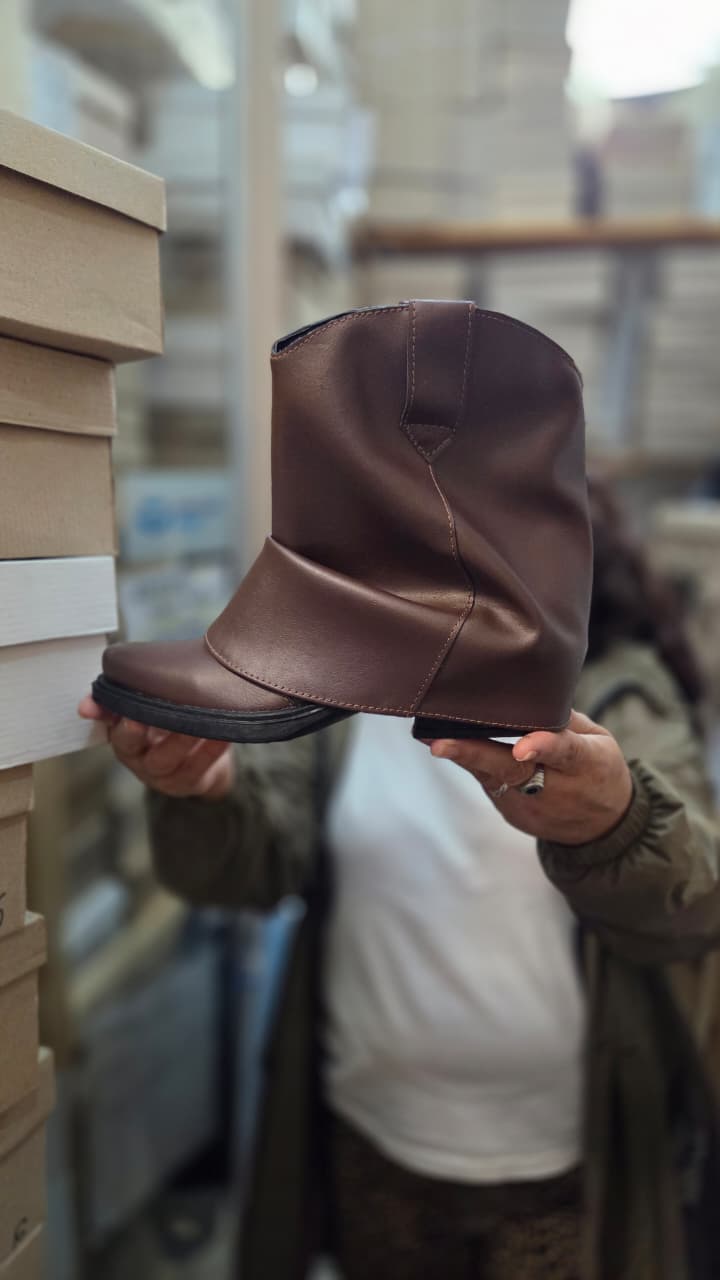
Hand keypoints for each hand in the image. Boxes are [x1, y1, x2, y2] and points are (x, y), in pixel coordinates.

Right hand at [78, 695, 234, 799]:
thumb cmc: (166, 728)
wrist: (200, 759)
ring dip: (179, 738)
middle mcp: (138, 759)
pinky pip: (198, 767)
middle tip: (147, 712)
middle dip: (136, 730)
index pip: (110, 726)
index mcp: (123, 739)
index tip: (119, 708)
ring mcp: (163, 775)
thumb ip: (117, 704)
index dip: (109, 717)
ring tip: (193, 718)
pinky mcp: (189, 782)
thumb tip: (85, 706)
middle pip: (131, 746)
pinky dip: (210, 750)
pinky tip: (222, 733)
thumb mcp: (142, 715)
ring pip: (166, 758)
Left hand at [429, 710, 633, 844]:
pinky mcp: (511, 812)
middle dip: (474, 754)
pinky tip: (454, 747)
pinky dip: (473, 764)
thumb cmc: (599, 771)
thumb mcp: (599, 741)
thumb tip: (532, 695)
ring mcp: (529, 804)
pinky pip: (488, 782)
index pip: (564, 751)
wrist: (603, 828)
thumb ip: (566, 721)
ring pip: (492, 778)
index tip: (521, 748)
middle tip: (441, 744)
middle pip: (512, 770)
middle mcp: (555, 787)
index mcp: (585, 763)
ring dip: (463, 757)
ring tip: (433, 737)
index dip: (542, 747)